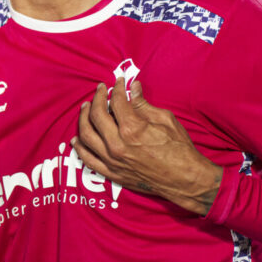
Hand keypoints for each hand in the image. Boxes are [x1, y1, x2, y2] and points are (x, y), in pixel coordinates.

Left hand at [73, 77, 221, 214]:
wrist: (185, 179)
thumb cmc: (179, 150)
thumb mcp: (165, 120)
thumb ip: (143, 104)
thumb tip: (133, 88)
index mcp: (132, 129)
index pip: (115, 102)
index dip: (116, 88)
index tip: (118, 82)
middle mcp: (117, 145)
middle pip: (96, 116)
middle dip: (97, 98)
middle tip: (100, 90)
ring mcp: (113, 161)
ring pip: (86, 136)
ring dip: (83, 118)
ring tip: (86, 108)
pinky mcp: (112, 173)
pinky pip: (88, 160)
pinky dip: (79, 148)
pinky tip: (76, 139)